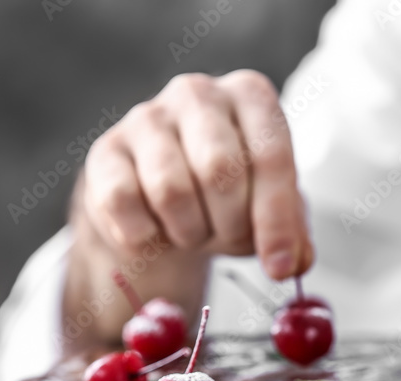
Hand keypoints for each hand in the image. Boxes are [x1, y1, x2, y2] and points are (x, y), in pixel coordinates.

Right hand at [63, 70, 312, 350]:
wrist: (159, 198)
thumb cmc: (226, 197)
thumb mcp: (268, 209)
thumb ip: (291, 233)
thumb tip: (294, 261)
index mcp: (251, 96)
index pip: (271, 155)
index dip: (277, 219)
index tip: (279, 267)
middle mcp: (198, 93)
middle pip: (219, 170)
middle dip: (229, 224)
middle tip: (227, 238)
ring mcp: (146, 117)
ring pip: (170, 190)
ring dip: (189, 232)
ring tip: (193, 232)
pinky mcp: (105, 151)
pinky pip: (123, 203)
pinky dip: (145, 237)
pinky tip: (155, 233)